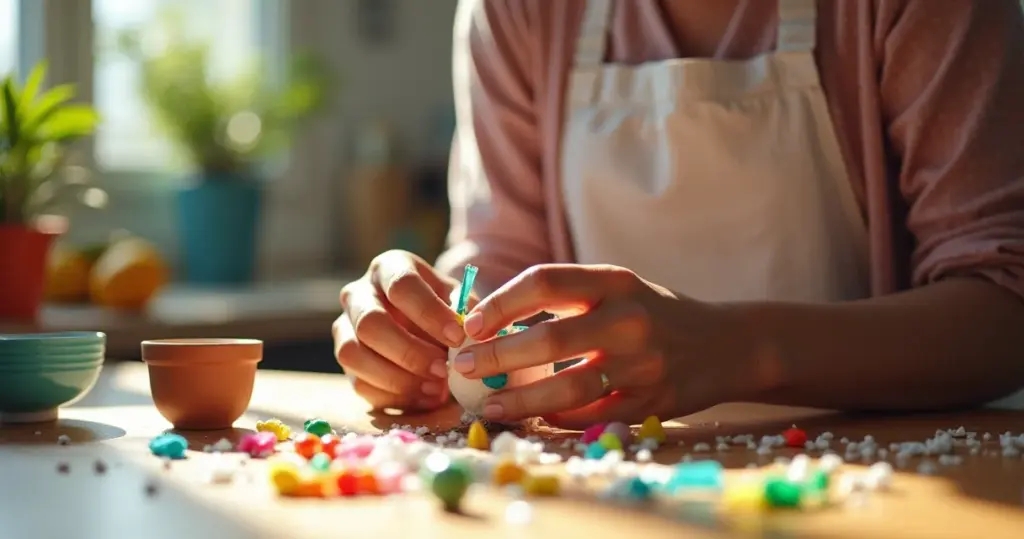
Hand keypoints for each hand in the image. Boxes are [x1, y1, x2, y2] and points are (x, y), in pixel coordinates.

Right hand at [333, 250, 469, 410]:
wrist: (426, 326)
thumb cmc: (443, 308)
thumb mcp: (458, 300)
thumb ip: (464, 310)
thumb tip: (467, 330)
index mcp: (389, 267)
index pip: (401, 285)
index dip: (429, 313)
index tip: (458, 338)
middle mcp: (358, 293)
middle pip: (370, 322)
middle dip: (410, 352)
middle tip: (443, 370)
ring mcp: (344, 327)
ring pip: (353, 354)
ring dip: (397, 378)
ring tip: (436, 389)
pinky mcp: (345, 360)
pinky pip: (359, 383)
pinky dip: (394, 396)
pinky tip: (424, 397)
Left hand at [452, 264, 749, 428]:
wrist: (727, 344)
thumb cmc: (653, 313)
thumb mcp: (618, 288)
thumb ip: (565, 298)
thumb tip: (489, 321)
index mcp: (615, 280)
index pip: (545, 282)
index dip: (502, 303)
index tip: (471, 324)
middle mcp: (630, 318)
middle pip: (550, 338)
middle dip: (498, 356)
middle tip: (463, 366)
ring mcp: (644, 363)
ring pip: (569, 387)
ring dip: (522, 400)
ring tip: (489, 406)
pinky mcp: (653, 401)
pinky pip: (594, 416)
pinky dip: (559, 419)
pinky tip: (533, 419)